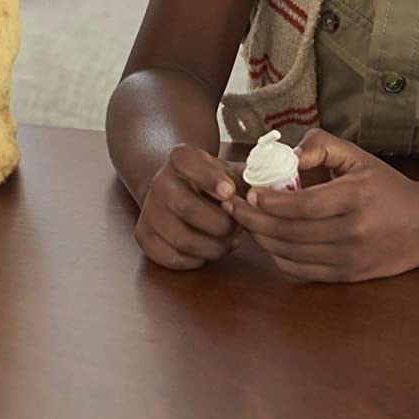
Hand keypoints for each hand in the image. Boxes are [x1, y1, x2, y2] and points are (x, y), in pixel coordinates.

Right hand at [134, 145, 245, 269]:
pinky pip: (173, 258)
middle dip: (220, 224)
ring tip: (227, 241)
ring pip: (182, 238)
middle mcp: (159, 181)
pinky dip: (197, 260)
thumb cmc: (214, 184)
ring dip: (213, 247)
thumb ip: (252, 180)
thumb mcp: (231, 172)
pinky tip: (207, 249)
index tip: (230, 192)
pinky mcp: (144, 236)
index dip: (209, 178)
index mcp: (180, 158)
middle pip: (186, 207)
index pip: (188, 162)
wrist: (176, 190)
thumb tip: (274, 194)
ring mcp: (149, 210)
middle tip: (237, 229)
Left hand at [228, 129, 418, 281]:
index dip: (270, 202)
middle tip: (232, 205)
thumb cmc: (387, 186)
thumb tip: (287, 155)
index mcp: (355, 199)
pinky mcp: (349, 276)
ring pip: (292, 255)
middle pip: (290, 233)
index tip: (248, 191)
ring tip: (244, 220)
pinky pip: (303, 272)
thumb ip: (321, 145)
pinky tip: (267, 241)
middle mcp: (353, 233)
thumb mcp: (358, 156)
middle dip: (254, 219)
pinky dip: (278, 258)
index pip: (302, 206)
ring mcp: (350, 259)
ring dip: (261, 239)